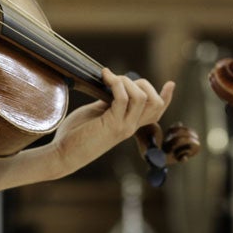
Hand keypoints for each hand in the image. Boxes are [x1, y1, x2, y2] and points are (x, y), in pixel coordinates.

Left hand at [50, 68, 174, 174]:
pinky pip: (123, 98)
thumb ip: (111, 102)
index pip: (157, 112)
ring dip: (126, 81)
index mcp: (129, 124)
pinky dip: (115, 84)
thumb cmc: (76, 134)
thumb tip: (116, 86)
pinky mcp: (112, 125)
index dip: (166, 97)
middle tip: (118, 78)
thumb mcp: (98, 113)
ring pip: (141, 97)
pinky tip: (104, 78)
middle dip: (142, 83)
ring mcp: (124, 127)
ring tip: (108, 77)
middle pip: (155, 103)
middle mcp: (131, 127)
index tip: (171, 84)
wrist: (62, 154)